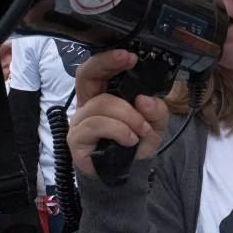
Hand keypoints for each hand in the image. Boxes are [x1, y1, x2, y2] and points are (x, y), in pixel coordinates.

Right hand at [69, 50, 171, 176]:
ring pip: (103, 103)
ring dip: (129, 116)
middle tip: (128, 60)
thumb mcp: (155, 124)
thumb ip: (155, 109)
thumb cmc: (136, 145)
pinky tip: (130, 140)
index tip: (130, 56)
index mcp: (103, 96)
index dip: (110, 59)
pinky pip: (98, 124)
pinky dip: (120, 130)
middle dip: (107, 64)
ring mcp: (79, 121)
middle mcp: (87, 104)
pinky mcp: (76, 139)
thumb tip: (143, 99)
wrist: (129, 176)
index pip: (98, 71)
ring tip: (141, 131)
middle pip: (85, 74)